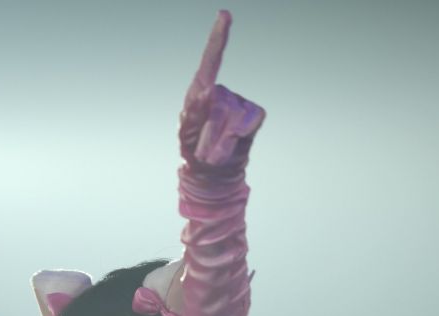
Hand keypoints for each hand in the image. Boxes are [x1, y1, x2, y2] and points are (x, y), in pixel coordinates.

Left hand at [178, 10, 265, 172]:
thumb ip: (191, 115)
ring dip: (219, 143)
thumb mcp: (185, 136)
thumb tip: (208, 93)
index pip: (211, 60)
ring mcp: (240, 103)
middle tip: (201, 152)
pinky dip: (234, 141)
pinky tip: (229, 149)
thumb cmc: (194, 152)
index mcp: (201, 91)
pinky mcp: (254, 115)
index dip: (218, 37)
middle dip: (208, 134)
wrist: (212, 176)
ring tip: (212, 155)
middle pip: (218, 106)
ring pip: (232, 118)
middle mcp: (222, 93)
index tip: (225, 14)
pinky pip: (246, 123)